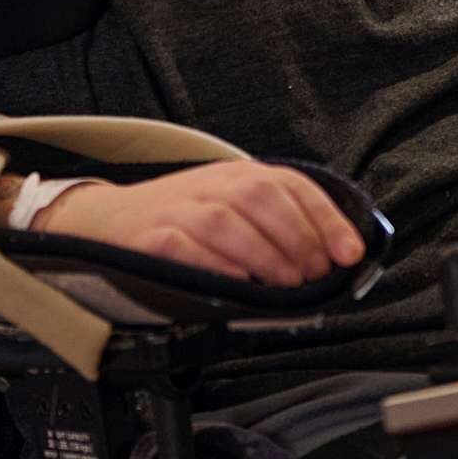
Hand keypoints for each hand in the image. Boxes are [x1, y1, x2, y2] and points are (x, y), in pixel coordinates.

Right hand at [36, 161, 365, 285]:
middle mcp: (210, 185)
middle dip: (300, 239)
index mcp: (236, 174)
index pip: (291, 184)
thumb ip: (274, 220)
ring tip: (287, 284)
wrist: (107, 220)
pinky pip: (188, 249)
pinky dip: (219, 266)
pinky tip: (240, 282)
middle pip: (264, 199)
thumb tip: (332, 255)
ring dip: (267, 255)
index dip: (326, 217)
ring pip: (229, 222)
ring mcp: (179, 210)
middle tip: (315, 275)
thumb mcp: (229, 204)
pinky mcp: (152, 240)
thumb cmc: (180, 219)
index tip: (350, 252)